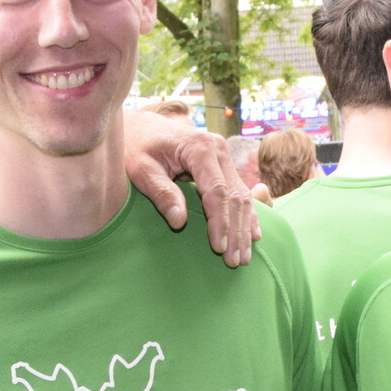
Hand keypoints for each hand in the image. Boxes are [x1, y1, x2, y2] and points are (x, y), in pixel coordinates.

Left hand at [121, 109, 258, 265]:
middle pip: (236, 196)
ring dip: (244, 228)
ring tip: (243, 257)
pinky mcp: (223, 164)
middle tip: (234, 262)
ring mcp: (224, 155)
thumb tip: (180, 222)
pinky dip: (247, 215)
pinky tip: (253, 236)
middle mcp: (218, 149)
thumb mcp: (141, 169)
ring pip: (243, 196)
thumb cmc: (137, 148)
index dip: (219, 222)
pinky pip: (241, 192)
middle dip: (236, 231)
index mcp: (200, 147)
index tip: (218, 248)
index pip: (217, 192)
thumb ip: (161, 193)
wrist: (142, 128)